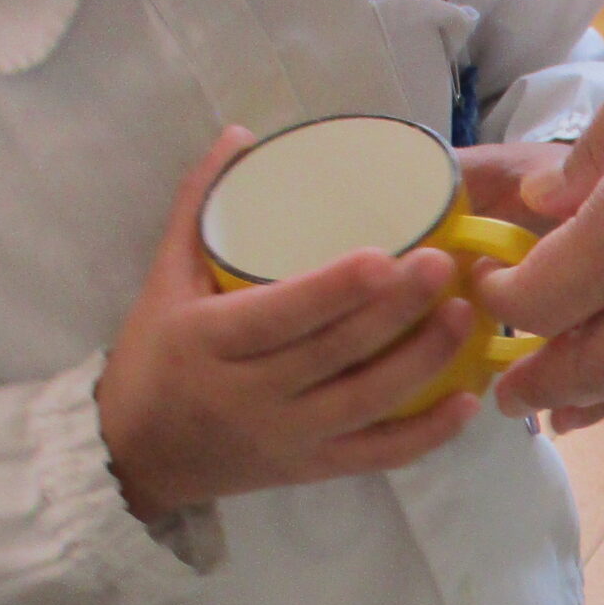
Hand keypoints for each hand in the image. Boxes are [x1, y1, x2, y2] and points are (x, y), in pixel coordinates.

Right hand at [96, 127, 483, 522]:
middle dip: (395, 311)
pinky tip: (466, 400)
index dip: (334, 290)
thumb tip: (243, 135)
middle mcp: (250, 395)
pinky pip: (376, 456)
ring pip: (365, 403)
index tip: (383, 256)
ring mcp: (286, 437)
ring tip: (464, 315)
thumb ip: (200, 205)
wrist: (137, 456)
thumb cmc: (152, 357)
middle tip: (444, 265)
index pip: (280, 315)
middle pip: (334, 354)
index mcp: (209, 341)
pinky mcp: (311, 469)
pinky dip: (425, 435)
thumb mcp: (163, 280)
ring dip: (422, 362)